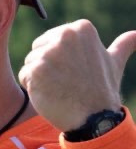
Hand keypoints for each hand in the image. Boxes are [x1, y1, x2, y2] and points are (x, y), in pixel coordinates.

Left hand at [18, 20, 135, 131]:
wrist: (93, 119)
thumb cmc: (101, 90)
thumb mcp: (114, 62)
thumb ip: (123, 45)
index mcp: (80, 29)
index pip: (50, 39)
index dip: (58, 58)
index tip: (75, 70)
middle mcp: (65, 36)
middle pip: (37, 49)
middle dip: (47, 66)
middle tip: (67, 80)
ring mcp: (50, 52)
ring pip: (30, 62)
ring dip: (39, 78)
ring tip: (59, 87)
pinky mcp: (36, 69)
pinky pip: (24, 75)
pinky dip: (32, 87)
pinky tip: (50, 94)